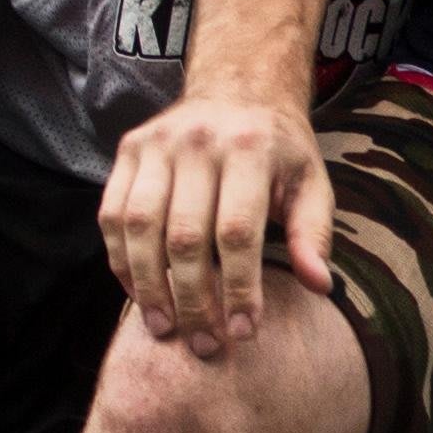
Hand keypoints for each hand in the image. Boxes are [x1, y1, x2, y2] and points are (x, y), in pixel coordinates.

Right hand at [99, 91, 328, 354]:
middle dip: (193, 300)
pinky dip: (120, 260)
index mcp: (251, 149)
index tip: (243, 332)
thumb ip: (314, 234)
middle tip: (204, 345)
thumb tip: (320, 286)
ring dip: (148, 286)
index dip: (237, 288)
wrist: (239, 88)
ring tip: (164, 329)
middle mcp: (199, 141)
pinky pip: (112, 214)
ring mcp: (157, 143)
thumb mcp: (312, 183)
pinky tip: (139, 294)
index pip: (237, 232)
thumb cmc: (280, 151)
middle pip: (184, 237)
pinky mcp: (128, 149)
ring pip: (139, 227)